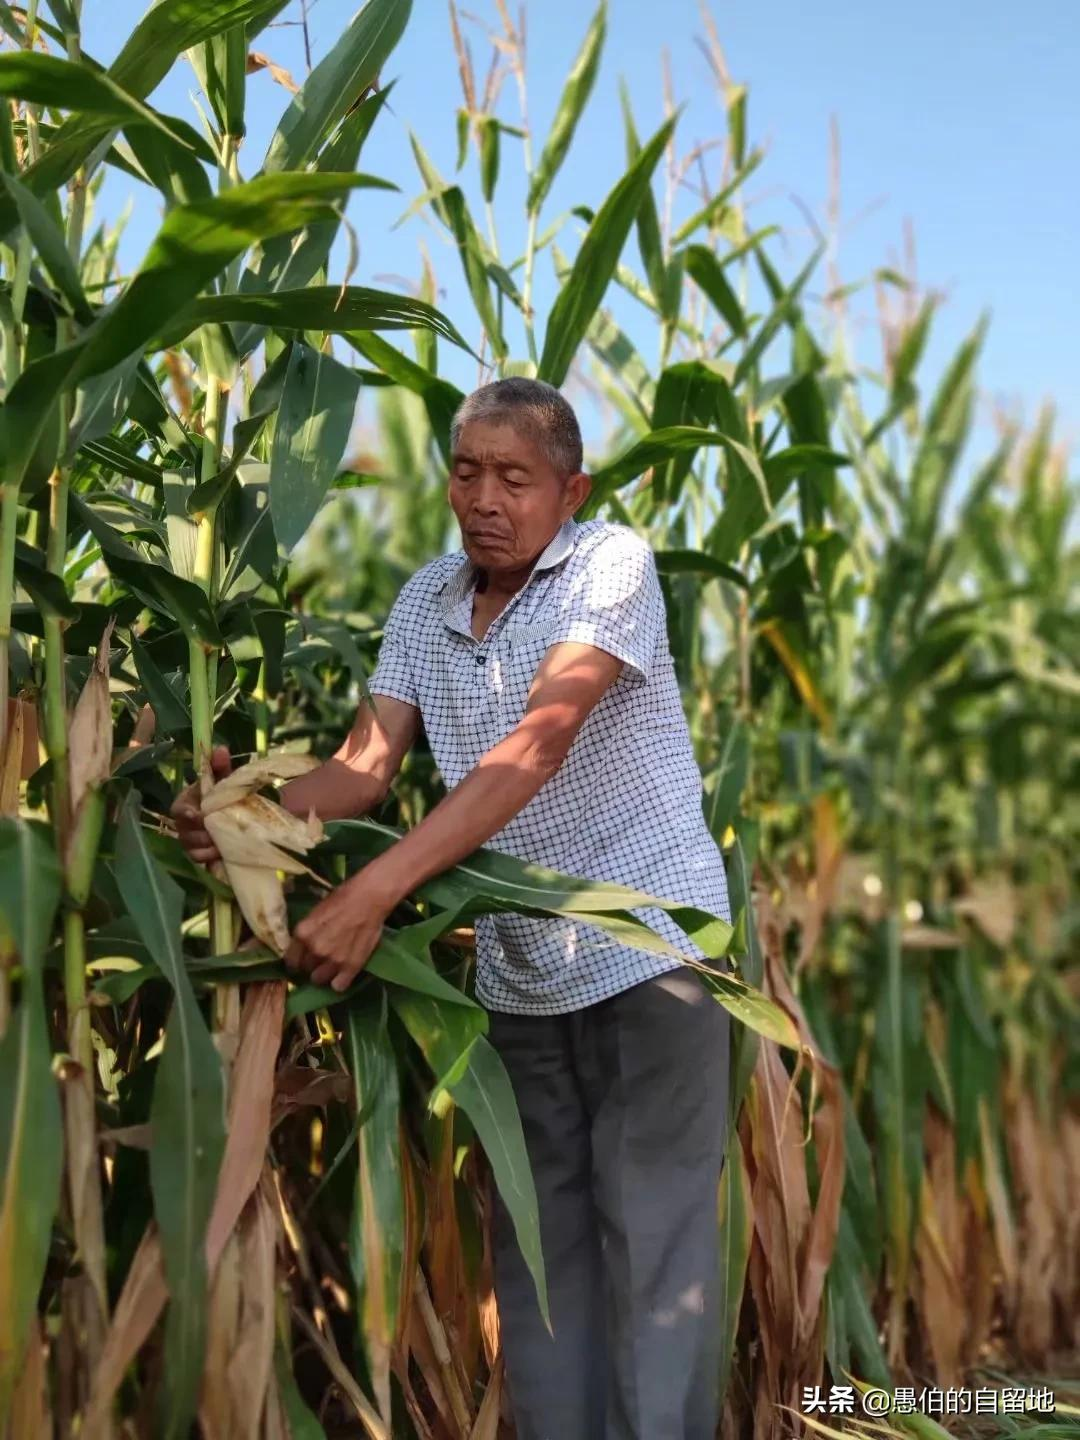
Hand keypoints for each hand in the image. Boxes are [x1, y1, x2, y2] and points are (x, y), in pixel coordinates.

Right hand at [170, 745, 231, 863]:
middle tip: (216, 830)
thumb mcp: (226, 782)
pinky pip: (198, 859)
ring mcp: (190, 840)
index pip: (178, 808)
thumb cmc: (226, 798)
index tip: (199, 815)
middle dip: (200, 831)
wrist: (240, 820)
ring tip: (221, 842)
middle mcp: (185, 822)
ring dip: (206, 844)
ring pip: (190, 845)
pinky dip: (208, 856)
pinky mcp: (199, 855)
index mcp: (187, 802)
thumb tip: (221, 748)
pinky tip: (220, 853)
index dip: (186, 812)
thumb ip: (221, 767)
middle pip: (183, 829)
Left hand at [285, 870, 393, 992]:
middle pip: (306, 970)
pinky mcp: (351, 967)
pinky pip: (338, 986)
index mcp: (302, 934)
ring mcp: (332, 960)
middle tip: (322, 959)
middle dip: (312, 965)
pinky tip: (343, 975)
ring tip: (333, 966)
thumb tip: (303, 945)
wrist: (370, 897)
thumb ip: (308, 932)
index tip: (303, 961)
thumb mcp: (316, 912)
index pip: (290, 961)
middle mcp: (314, 950)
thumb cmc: (343, 898)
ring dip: (324, 974)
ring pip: (319, 980)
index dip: (297, 962)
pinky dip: (340, 983)